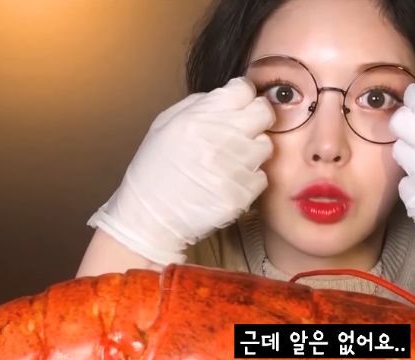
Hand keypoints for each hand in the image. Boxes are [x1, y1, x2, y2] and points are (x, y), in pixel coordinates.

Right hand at [88, 77, 274, 264]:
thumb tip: (232, 94)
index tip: (239, 106)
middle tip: (243, 132)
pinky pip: (261, 177)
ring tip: (230, 162)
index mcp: (200, 116)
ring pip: (265, 146)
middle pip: (264, 113)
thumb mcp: (166, 123)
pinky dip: (249, 180)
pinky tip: (229, 182)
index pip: (244, 89)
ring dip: (252, 152)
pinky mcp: (242, 193)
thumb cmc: (156, 169)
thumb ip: (201, 104)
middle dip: (256, 119)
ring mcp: (234, 166)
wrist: (149, 216)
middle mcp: (220, 137)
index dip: (243, 96)